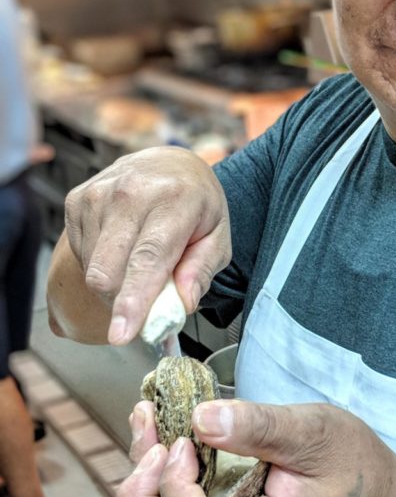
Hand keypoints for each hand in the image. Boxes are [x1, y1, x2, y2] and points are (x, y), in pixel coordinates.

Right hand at [63, 147, 230, 343]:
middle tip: (145, 305)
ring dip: (115, 284)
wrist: (168, 162)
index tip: (121, 334)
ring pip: (92, 269)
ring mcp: (98, 194)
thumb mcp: (218, 235)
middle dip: (121, 303)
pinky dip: (102, 264)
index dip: (133, 301)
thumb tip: (181, 305)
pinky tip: (122, 247)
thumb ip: (201, 271)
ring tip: (140, 263)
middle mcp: (131, 192)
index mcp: (174, 199)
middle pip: (107, 271)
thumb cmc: (196, 203)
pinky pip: (82, 255)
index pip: (147, 259)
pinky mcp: (77, 200)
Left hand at [117, 399, 395, 496]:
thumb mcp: (315, 430)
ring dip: (141, 488)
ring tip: (148, 427)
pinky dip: (157, 485)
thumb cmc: (352, 462)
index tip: (187, 439)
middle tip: (153, 443)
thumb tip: (200, 418)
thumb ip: (259, 427)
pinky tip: (163, 439)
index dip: (174, 486)